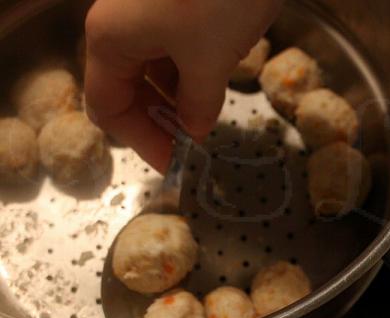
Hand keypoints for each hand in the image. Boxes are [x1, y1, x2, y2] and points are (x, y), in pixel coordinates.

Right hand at [84, 0, 282, 172]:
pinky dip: (190, 69)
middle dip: (158, 118)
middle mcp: (119, 24)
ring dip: (177, 95)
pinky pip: (172, 45)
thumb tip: (195, 130)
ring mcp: (146, 10)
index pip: (108, 108)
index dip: (141, 141)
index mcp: (112, 39)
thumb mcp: (211, 61)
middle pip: (126, 86)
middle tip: (192, 141)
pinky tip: (213, 80)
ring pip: (152, 66)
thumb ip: (199, 104)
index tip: (174, 163)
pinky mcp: (173, 3)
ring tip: (206, 113)